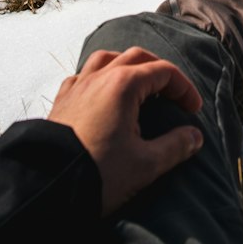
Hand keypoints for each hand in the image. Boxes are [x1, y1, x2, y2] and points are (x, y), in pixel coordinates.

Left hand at [47, 46, 203, 214]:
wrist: (47, 186)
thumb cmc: (98, 173)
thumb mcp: (145, 164)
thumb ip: (175, 147)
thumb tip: (195, 137)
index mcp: (124, 84)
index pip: (164, 72)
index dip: (184, 88)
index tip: (193, 110)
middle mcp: (100, 76)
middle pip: (137, 57)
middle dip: (160, 71)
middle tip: (173, 94)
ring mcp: (77, 86)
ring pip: (107, 59)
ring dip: (128, 66)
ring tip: (138, 85)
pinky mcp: (61, 100)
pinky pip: (82, 75)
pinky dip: (98, 77)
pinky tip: (102, 93)